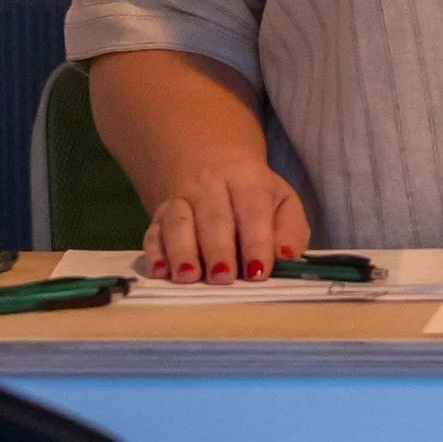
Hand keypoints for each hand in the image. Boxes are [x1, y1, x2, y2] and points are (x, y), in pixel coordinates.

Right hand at [142, 164, 311, 283]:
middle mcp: (209, 185)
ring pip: (178, 222)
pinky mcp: (158, 215)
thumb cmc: (255, 195)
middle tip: (223, 278)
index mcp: (247, 180)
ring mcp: (180, 199)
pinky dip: (155, 253)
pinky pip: (152, 232)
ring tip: (189, 277)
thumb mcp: (282, 203)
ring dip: (182, 251)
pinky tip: (160, 273)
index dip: (256, 241)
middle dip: (218, 249)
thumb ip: (290, 231)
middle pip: (213, 216)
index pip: (252, 208)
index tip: (258, 272)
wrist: (211, 163)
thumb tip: (288, 259)